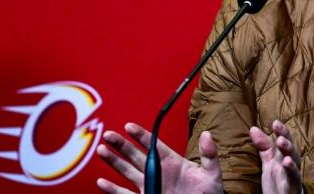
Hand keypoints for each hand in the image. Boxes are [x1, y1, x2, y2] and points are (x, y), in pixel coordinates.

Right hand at [96, 122, 222, 193]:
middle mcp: (159, 172)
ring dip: (114, 162)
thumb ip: (209, 155)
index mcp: (173, 162)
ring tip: (102, 150)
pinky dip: (113, 189)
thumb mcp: (211, 174)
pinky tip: (102, 182)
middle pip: (136, 156)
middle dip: (122, 145)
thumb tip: (207, 135)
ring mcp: (150, 186)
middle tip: (109, 134)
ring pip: (127, 172)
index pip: (153, 145)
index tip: (129, 126)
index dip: (141, 136)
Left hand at [250, 120, 302, 193]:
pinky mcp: (292, 185)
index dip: (281, 131)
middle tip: (277, 128)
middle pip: (290, 147)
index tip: (275, 122)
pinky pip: (294, 176)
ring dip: (288, 149)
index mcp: (284, 155)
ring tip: (281, 141)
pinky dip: (291, 169)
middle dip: (285, 137)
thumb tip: (253, 128)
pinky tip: (287, 162)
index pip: (284, 140)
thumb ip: (263, 145)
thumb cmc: (278, 179)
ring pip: (294, 159)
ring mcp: (292, 173)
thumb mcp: (269, 161)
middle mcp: (290, 162)